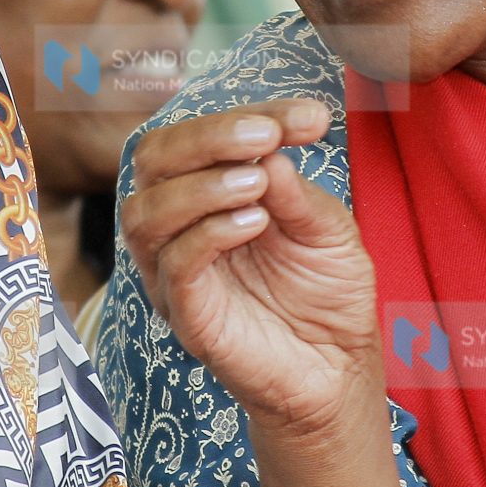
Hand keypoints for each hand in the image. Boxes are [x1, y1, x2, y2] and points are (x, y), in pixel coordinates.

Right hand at [120, 100, 380, 443]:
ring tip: (256, 182)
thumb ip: (296, 191)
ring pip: (146, 212)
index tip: (310, 116)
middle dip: (207, 136)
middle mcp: (179, 227)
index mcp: (207, 194)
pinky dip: (209, 232)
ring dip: (201, 185)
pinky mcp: (185, 315)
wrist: (339, 370)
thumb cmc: (328, 294)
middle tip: (266, 135)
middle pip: (153, 160)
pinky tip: (255, 222)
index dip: (248, 116)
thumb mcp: (327, 228)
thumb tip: (267, 149)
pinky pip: (173, 264)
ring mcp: (175, 273)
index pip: (198, 138)